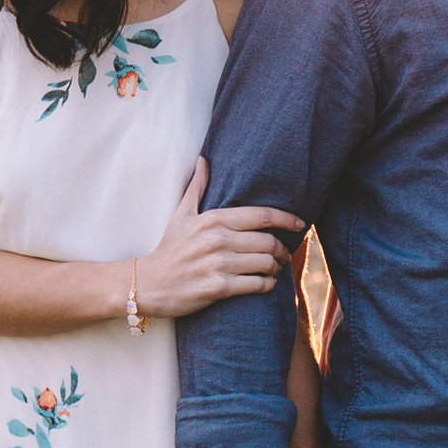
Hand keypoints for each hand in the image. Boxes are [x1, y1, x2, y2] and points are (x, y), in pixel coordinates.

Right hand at [137, 159, 304, 317]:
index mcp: (213, 219)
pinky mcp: (218, 288)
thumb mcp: (180, 215)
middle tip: (284, 255)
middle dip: (282, 249)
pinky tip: (265, 283)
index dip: (286, 219)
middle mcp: (217, 240)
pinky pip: (256, 285)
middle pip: (268, 242)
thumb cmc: (168, 248)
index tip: (300, 224)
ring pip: (266, 264)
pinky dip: (267, 285)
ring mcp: (218, 264)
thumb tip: (203, 160)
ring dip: (276, 268)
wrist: (147, 283)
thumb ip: (196, 187)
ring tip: (275, 269)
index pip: (261, 216)